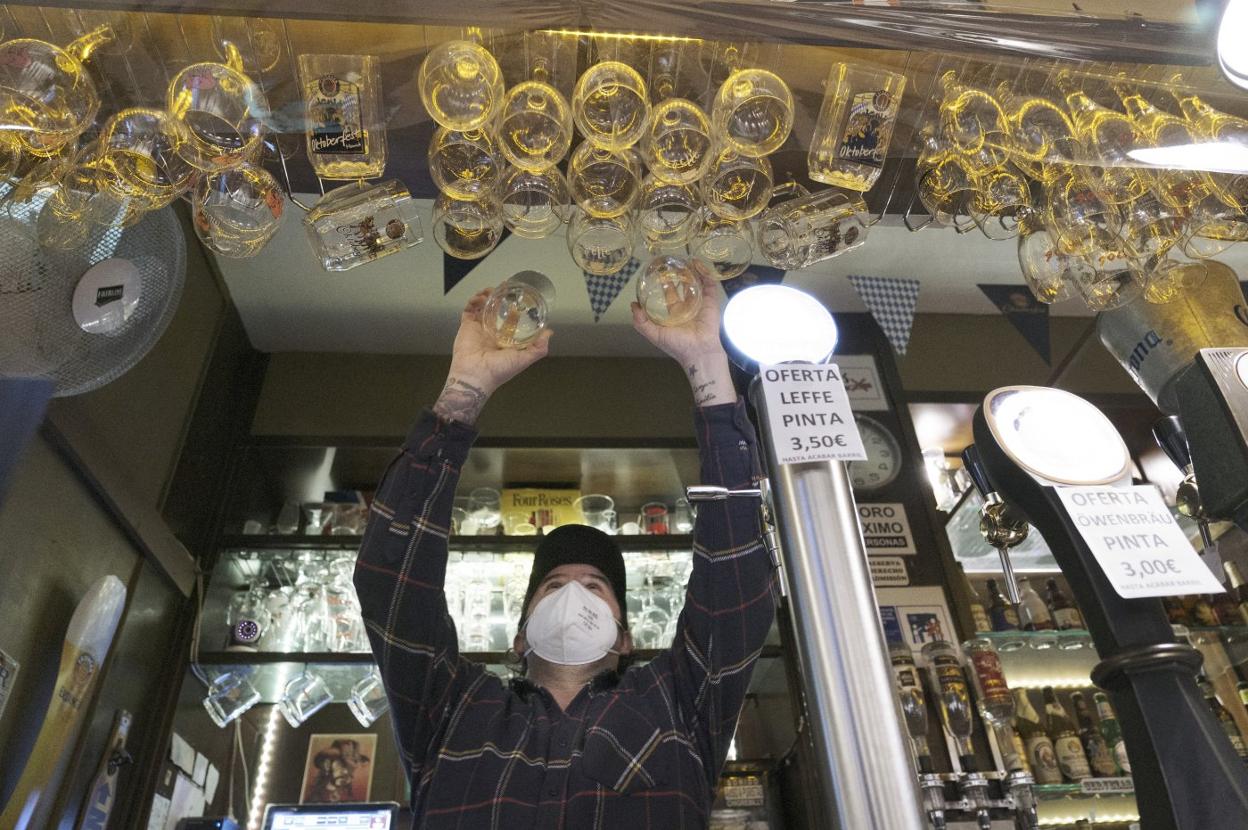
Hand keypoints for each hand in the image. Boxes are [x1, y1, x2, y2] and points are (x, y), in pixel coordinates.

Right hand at [434, 290, 552, 423]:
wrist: (475, 376)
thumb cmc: (499, 370)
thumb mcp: (524, 359)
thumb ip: (538, 347)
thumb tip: (549, 333)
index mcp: (506, 340)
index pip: (511, 320)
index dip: (515, 308)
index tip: (518, 297)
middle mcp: (492, 333)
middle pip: (496, 310)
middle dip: (499, 298)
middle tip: (503, 287)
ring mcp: (479, 329)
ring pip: (482, 308)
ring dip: (486, 297)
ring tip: (490, 290)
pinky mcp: (467, 327)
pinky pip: (469, 311)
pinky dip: (473, 302)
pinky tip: (480, 297)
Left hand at [631, 261, 735, 406]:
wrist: (699, 353)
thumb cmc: (677, 345)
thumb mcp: (654, 334)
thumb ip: (641, 322)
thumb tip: (633, 305)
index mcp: (675, 313)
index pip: (669, 295)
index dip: (663, 284)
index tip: (658, 272)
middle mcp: (687, 307)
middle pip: (683, 286)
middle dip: (678, 275)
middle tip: (671, 262)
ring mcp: (700, 303)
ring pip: (697, 283)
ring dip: (692, 271)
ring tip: (685, 259)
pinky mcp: (711, 302)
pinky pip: (709, 285)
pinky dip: (705, 274)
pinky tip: (697, 264)